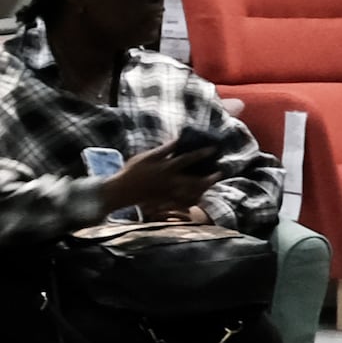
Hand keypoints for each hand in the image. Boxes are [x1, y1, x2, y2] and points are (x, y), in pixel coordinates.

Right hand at [103, 145, 217, 218]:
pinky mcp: (166, 199)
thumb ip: (162, 150)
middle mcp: (170, 179)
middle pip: (195, 179)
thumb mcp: (145, 157)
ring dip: (204, 186)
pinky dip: (193, 199)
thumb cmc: (132, 171)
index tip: (214, 148)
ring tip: (212, 182)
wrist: (122, 190)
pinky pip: (184, 201)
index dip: (201, 153)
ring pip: (191, 190)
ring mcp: (169, 191)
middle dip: (208, 177)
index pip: (187, 158)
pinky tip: (200, 197)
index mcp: (165, 167)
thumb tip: (177, 142)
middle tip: (219, 172)